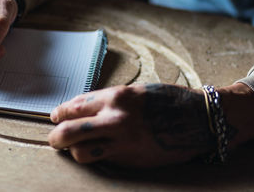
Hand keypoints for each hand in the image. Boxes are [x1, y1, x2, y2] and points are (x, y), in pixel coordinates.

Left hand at [48, 84, 214, 167]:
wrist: (198, 120)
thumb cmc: (166, 101)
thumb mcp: (134, 92)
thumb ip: (107, 101)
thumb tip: (81, 110)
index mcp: (115, 97)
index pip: (74, 106)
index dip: (59, 113)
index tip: (55, 117)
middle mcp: (115, 119)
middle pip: (68, 131)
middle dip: (55, 136)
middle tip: (54, 138)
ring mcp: (122, 142)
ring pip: (80, 152)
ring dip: (73, 151)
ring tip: (73, 148)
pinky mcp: (131, 159)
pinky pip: (103, 160)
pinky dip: (96, 157)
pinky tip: (98, 151)